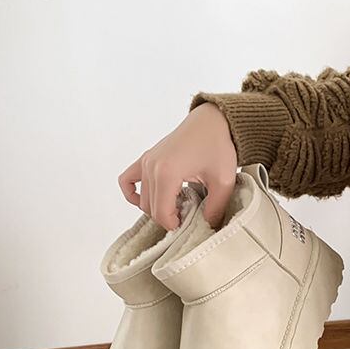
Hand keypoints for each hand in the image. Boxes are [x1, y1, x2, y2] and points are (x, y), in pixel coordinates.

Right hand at [118, 103, 236, 229]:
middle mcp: (151, 167)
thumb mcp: (223, 182)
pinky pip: (127, 180)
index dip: (174, 225)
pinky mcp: (146, 158)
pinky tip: (149, 199)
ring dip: (157, 208)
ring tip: (178, 207)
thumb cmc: (218, 147)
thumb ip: (215, 208)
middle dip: (167, 218)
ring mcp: (146, 161)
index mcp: (167, 173)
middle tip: (187, 217)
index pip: (161, 213)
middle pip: (150, 208)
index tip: (188, 225)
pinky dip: (133, 193)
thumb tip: (208, 226)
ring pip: (142, 199)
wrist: (212, 122)